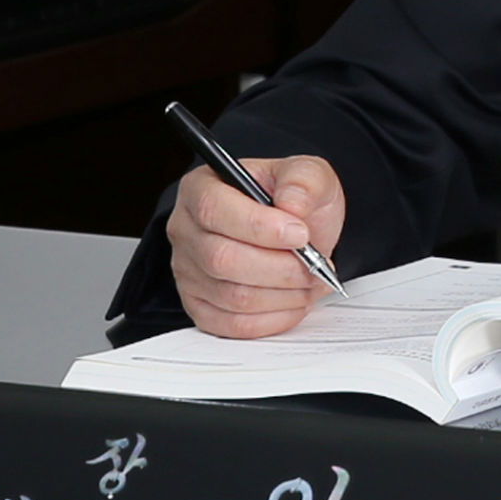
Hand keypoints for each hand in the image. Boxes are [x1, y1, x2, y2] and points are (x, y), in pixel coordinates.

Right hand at [167, 156, 345, 338]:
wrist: (296, 232)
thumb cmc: (292, 201)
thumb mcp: (308, 174)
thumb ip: (303, 181)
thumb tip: (292, 204)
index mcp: (201, 188)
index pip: (214, 209)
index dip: (259, 227)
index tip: (300, 234)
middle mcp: (186, 230)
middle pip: (222, 259)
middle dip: (280, 267)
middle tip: (314, 263)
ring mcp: (188, 272)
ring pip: (232, 296)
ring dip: (282, 294)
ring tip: (310, 281)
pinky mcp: (200, 306)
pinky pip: (233, 325)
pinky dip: (273, 318)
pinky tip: (294, 301)